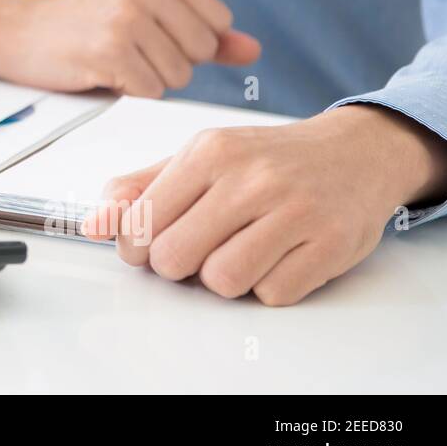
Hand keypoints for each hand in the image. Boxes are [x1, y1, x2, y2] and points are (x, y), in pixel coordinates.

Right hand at [0, 0, 260, 95]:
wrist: (20, 32)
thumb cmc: (85, 24)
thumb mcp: (148, 15)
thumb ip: (205, 32)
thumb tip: (253, 50)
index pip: (218, 24)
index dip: (187, 42)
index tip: (148, 33)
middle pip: (200, 52)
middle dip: (169, 63)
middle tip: (127, 48)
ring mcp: (126, 18)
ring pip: (178, 76)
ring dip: (147, 79)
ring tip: (113, 58)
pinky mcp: (109, 51)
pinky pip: (150, 90)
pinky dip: (128, 90)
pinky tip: (101, 70)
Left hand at [83, 105, 446, 304]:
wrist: (355, 151)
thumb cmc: (267, 159)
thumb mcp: (199, 157)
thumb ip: (140, 189)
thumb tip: (91, 224)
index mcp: (209, 153)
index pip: (140, 223)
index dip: (136, 247)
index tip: (150, 243)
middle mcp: (250, 178)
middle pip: (174, 258)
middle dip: (177, 265)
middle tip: (197, 249)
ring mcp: (293, 211)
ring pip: (222, 281)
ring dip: (223, 278)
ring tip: (239, 251)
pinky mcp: (330, 244)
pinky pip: (272, 293)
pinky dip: (269, 285)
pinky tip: (277, 256)